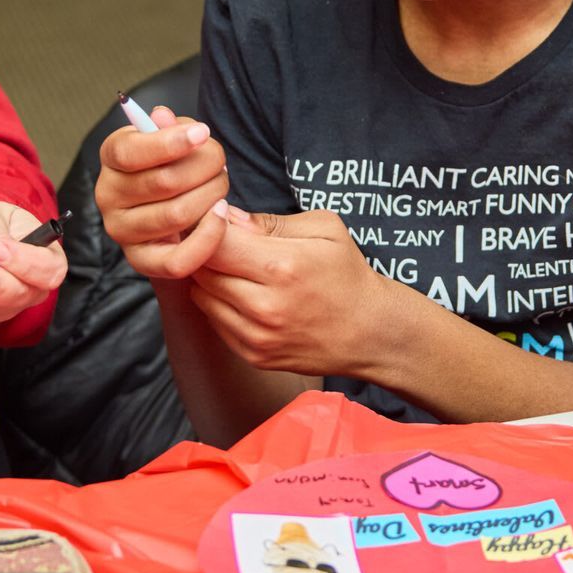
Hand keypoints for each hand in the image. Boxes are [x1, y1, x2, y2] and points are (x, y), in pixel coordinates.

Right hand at [94, 105, 229, 278]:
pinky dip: (208, 236)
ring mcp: (121, 230)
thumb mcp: (174, 138)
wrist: (174, 207)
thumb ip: (171, 128)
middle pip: (164, 181)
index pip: (129, 152)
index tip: (203, 133)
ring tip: (221, 185)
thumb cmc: (175, 163)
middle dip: (205, 168)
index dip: (169, 142)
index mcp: (112, 157)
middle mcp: (108, 195)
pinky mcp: (141, 260)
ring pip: (176, 215)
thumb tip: (162, 116)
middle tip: (220, 163)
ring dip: (212, 195)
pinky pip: (177, 260)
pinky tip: (221, 213)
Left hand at [190, 205, 399, 376]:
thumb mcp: (324, 229)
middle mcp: (265, 305)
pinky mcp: (254, 355)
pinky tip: (243, 293)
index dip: (209, 227)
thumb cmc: (347, 273)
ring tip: (233, 268)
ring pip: (202, 297)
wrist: (370, 332)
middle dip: (205, 251)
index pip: (215, 243)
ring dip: (209, 278)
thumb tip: (228, 218)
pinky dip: (219, 304)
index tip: (218, 222)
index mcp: (283, 266)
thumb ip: (271, 221)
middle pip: (202, 270)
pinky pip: (214, 322)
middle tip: (223, 243)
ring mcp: (258, 335)